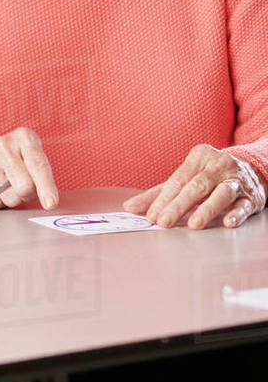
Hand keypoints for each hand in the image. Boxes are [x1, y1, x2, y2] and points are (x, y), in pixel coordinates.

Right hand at [0, 127, 59, 210]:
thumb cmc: (16, 159)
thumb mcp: (33, 155)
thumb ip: (43, 172)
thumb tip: (50, 202)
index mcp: (23, 136)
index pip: (38, 165)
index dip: (46, 187)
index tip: (50, 204)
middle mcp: (2, 145)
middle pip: (25, 186)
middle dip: (29, 195)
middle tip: (25, 188)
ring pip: (10, 198)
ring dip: (13, 198)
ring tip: (7, 186)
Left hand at [124, 144, 266, 228]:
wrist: (253, 169)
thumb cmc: (210, 175)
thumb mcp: (185, 179)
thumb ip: (157, 193)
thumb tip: (130, 206)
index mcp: (199, 157)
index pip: (177, 180)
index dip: (163, 199)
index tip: (151, 216)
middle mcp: (218, 165)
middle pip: (196, 186)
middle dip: (178, 205)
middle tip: (164, 222)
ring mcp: (237, 180)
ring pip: (221, 193)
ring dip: (207, 209)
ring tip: (193, 224)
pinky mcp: (252, 196)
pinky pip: (244, 204)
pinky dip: (236, 214)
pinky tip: (227, 222)